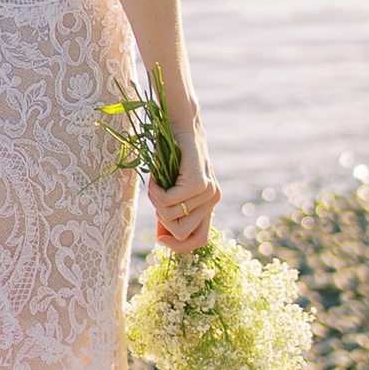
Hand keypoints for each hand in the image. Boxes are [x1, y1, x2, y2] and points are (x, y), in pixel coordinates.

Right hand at [148, 125, 219, 253]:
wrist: (179, 122)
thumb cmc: (170, 154)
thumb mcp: (172, 188)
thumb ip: (172, 211)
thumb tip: (164, 240)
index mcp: (209, 204)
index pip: (199, 241)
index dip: (177, 246)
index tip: (160, 237)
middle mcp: (214, 200)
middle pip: (181, 234)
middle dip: (161, 221)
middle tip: (156, 198)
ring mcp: (208, 192)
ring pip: (171, 217)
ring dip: (155, 203)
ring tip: (155, 184)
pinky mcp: (198, 182)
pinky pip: (168, 202)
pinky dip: (154, 192)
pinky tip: (154, 177)